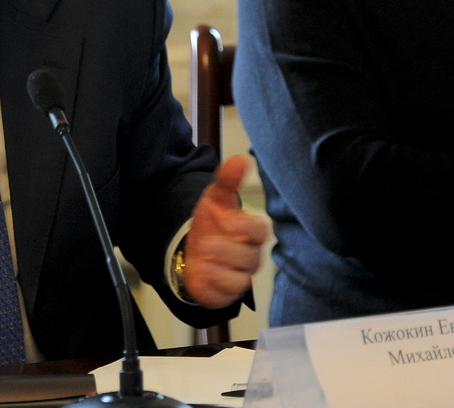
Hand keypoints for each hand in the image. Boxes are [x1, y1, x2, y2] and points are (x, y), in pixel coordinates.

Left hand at [182, 155, 269, 308]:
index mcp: (253, 232)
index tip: (223, 219)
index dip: (242, 226)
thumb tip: (240, 159)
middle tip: (206, 243)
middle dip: (225, 250)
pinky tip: (201, 271)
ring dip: (217, 267)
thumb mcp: (215, 198)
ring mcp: (242, 276)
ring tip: (202, 256)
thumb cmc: (212, 222)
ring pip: (240, 279)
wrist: (193, 249)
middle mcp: (252, 256)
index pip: (260, 231)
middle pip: (249, 258)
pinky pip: (227, 293)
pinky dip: (212, 284)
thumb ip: (227, 180)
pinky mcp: (229, 292)